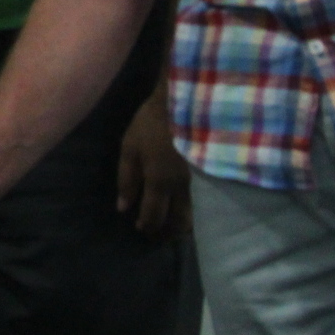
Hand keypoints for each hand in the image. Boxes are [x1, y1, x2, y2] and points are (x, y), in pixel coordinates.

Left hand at [116, 95, 191, 238]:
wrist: (187, 100)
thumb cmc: (153, 123)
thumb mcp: (130, 147)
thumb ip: (126, 179)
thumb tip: (123, 208)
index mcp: (159, 183)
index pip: (154, 217)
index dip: (147, 227)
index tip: (141, 228)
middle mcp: (182, 188)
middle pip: (178, 222)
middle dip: (168, 232)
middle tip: (158, 234)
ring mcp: (200, 181)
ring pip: (195, 214)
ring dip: (182, 223)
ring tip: (172, 224)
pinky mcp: (211, 172)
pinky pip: (204, 200)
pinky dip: (195, 209)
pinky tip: (188, 206)